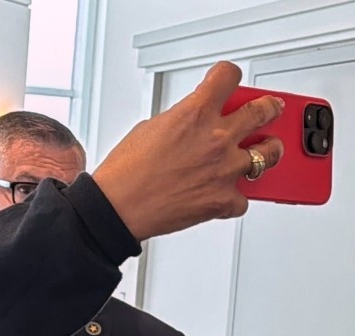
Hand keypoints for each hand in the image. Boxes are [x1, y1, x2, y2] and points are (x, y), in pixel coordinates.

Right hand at [93, 61, 284, 240]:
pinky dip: (235, 197)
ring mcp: (224, 169)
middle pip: (263, 111)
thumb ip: (180, 120)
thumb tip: (193, 124)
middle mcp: (216, 138)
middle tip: (270, 108)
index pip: (228, 76)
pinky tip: (226, 193)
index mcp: (195, 113)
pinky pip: (244, 198)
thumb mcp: (149, 128)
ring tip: (265, 151)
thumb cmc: (124, 173)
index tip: (227, 80)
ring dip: (268, 151)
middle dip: (269, 107)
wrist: (117, 208)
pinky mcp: (222, 200)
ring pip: (269, 154)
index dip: (228, 76)